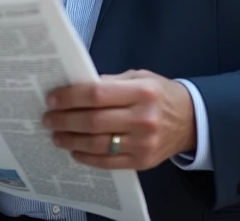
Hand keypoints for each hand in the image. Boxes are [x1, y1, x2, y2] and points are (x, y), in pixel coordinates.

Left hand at [43, 70, 195, 170]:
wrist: (191, 121)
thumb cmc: (161, 95)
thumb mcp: (139, 78)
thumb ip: (110, 82)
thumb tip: (76, 87)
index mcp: (142, 92)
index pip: (97, 94)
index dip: (70, 97)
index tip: (52, 99)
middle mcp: (143, 118)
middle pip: (94, 121)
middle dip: (65, 120)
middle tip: (48, 118)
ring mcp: (143, 143)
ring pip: (98, 144)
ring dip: (71, 140)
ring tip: (57, 135)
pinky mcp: (142, 161)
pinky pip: (108, 162)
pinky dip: (87, 157)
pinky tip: (75, 150)